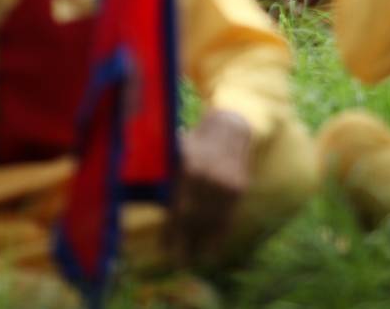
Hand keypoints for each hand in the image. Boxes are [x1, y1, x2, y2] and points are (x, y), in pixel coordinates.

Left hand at [173, 110, 251, 264]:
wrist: (229, 127)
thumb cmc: (195, 142)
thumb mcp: (177, 153)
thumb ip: (167, 178)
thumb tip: (149, 204)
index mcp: (187, 168)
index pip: (178, 208)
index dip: (171, 230)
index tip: (164, 249)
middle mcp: (207, 177)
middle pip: (194, 218)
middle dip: (186, 242)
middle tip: (178, 262)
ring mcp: (226, 184)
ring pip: (212, 221)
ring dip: (203, 243)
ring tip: (194, 260)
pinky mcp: (239, 188)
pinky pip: (228, 217)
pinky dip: (220, 235)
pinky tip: (213, 249)